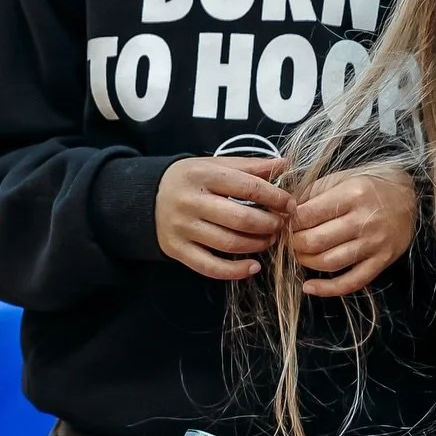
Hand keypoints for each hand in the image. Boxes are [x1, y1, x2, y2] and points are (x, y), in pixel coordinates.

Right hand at [155, 156, 290, 280]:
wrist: (146, 199)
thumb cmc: (189, 181)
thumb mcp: (215, 165)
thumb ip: (250, 166)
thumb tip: (285, 164)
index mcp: (202, 175)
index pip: (247, 187)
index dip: (274, 198)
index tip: (289, 205)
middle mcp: (190, 201)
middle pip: (240, 219)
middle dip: (268, 225)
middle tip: (280, 225)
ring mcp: (182, 228)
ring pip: (228, 244)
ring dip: (257, 245)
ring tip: (268, 240)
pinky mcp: (177, 250)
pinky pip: (211, 267)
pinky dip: (236, 271)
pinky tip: (253, 266)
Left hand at [288, 169, 416, 297]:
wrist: (411, 196)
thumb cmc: (370, 185)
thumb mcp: (341, 178)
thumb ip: (311, 193)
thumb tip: (283, 212)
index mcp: (352, 194)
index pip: (307, 215)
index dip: (289, 222)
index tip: (285, 223)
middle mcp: (365, 220)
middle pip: (315, 241)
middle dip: (294, 243)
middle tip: (289, 239)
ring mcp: (375, 243)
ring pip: (329, 263)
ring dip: (305, 262)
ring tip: (299, 254)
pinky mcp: (382, 261)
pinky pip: (351, 282)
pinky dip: (327, 289)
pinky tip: (309, 287)